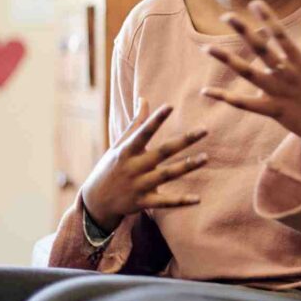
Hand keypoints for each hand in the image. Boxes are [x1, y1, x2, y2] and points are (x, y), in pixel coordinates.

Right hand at [80, 99, 207, 232]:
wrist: (95, 202)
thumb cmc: (111, 167)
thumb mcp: (119, 145)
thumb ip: (135, 123)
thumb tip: (144, 99)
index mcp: (127, 151)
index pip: (143, 132)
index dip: (156, 119)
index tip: (170, 106)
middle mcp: (133, 167)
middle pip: (162, 152)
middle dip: (184, 141)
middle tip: (204, 130)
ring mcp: (138, 185)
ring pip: (167, 175)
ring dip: (187, 166)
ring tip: (206, 157)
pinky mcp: (143, 202)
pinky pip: (165, 202)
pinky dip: (181, 201)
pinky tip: (198, 199)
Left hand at [201, 0, 300, 152]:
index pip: (282, 36)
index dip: (269, 19)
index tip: (255, 3)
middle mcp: (288, 75)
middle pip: (263, 50)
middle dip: (245, 32)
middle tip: (227, 16)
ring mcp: (279, 94)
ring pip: (249, 74)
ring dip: (228, 60)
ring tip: (207, 48)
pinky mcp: (273, 111)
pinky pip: (245, 104)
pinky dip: (226, 98)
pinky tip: (206, 91)